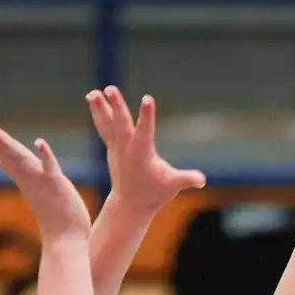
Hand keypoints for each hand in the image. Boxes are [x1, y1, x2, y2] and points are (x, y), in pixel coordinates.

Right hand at [0, 116, 91, 240]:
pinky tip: (40, 142)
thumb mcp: (28, 186)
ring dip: (8, 146)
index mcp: (22, 174)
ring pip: (21, 158)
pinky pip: (49, 167)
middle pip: (6, 151)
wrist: (65, 238)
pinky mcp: (56, 184)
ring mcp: (40, 180)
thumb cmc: (50, 213)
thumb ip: (12, 170)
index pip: (1, 150)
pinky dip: (44, 155)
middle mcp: (27, 175)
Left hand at [87, 87, 206, 213]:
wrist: (130, 205)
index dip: (147, 115)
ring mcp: (117, 148)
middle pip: (121, 123)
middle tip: (110, 89)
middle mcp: (127, 149)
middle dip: (117, 106)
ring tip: (92, 93)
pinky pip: (104, 127)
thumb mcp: (172, 186)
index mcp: (142, 154)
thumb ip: (186, 180)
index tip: (147, 99)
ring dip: (100, 108)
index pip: (145, 131)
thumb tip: (202, 180)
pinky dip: (99, 113)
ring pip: (107, 124)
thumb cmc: (154, 194)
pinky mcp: (112, 148)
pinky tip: (93, 98)